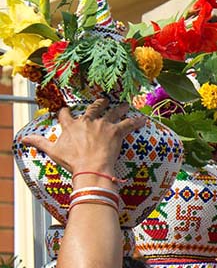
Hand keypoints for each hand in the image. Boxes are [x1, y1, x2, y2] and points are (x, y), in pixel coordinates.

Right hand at [21, 98, 144, 177]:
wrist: (91, 167)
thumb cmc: (73, 161)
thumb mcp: (53, 151)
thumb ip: (39, 143)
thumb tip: (23, 139)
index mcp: (71, 125)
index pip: (65, 114)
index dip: (65, 112)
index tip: (66, 110)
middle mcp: (87, 121)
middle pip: (93, 108)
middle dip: (98, 103)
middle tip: (103, 100)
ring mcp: (103, 125)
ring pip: (112, 112)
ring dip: (119, 107)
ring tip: (124, 104)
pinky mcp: (116, 131)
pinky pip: (128, 123)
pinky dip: (136, 121)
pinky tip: (143, 118)